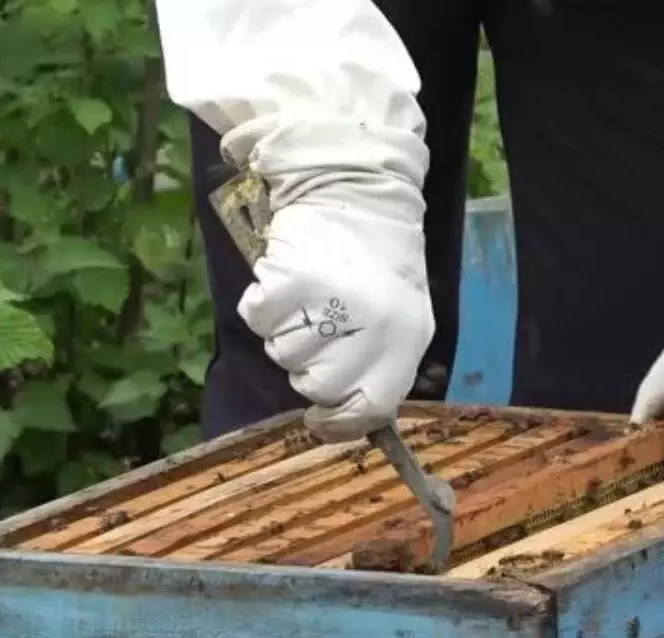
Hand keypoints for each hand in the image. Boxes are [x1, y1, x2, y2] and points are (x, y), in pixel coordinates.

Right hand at [237, 182, 433, 442]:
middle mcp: (370, 330)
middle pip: (316, 384)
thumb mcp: (403, 316)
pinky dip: (264, 303)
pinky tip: (288, 277)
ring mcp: (326, 307)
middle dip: (310, 364)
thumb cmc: (380, 259)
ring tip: (311, 293)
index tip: (319, 419)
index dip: (341, 421)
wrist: (356, 190)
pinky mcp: (286, 283)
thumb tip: (351, 415)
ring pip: (282, 353)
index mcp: (405, 340)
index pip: (370, 406)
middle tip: (320, 326)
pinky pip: (258, 318)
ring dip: (287, 330)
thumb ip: (383, 365)